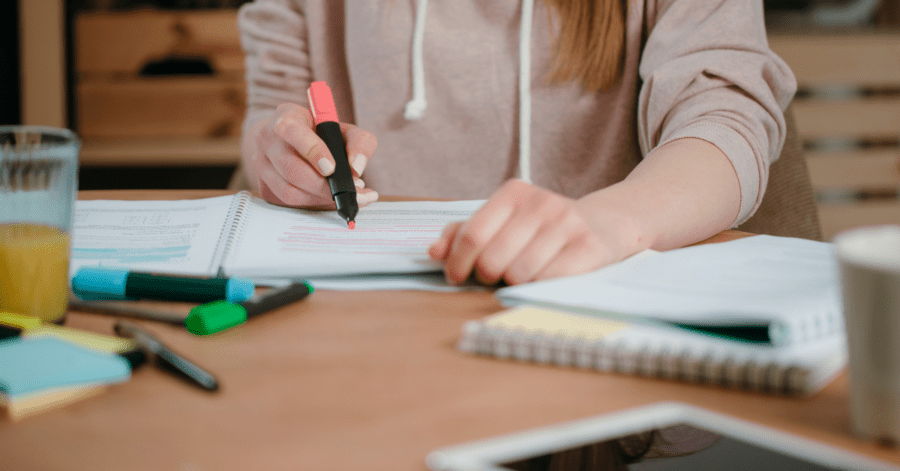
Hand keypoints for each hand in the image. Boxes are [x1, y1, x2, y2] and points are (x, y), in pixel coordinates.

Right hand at [246, 102, 378, 207]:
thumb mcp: (345, 129)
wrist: (292, 141)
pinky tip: (329, 199)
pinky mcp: (264, 183)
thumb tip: (356, 169)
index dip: (312, 150)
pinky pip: (287, 200)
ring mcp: (261, 162)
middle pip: (291, 168)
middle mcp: (267, 138)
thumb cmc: (321, 134)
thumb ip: (360, 142)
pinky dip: (312, 202)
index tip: (331, 168)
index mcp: (286, 116)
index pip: (291, 130)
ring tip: (344, 195)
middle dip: (323, 186)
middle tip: (350, 191)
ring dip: (320, 197)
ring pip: (288, 189)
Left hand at [429, 179, 628, 285]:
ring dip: (514, 284)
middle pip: (493, 259)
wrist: (605, 223)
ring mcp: (567, 224)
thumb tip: (434, 252)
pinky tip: (541, 279)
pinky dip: (539, 288)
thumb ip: (463, 233)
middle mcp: (541, 203)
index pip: (473, 234)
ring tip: (520, 276)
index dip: (458, 262)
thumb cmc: (542, 228)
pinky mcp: (589, 247)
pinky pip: (549, 281)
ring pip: (519, 274)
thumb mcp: (504, 220)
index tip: (456, 277)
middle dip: (486, 277)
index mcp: (514, 192)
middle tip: (493, 277)